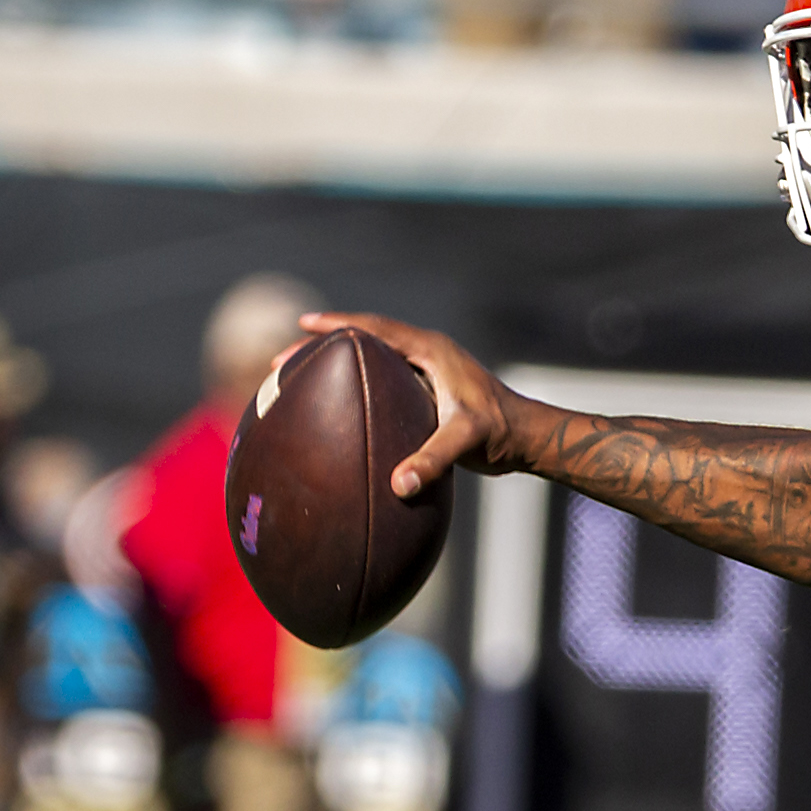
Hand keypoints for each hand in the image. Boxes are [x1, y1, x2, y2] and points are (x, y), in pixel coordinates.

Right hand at [300, 312, 529, 499]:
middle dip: (323, 346)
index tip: (303, 324)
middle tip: (283, 359)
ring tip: (298, 377)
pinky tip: (334, 404)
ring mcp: (426, 369)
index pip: (375, 329)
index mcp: (431, 350)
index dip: (338, 324)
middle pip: (364, 339)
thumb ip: (434, 460)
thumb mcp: (466, 441)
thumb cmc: (502, 433)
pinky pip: (382, 377)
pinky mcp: (427, 388)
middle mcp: (426, 353)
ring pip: (372, 357)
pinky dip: (355, 384)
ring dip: (336, 363)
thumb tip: (399, 486)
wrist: (527, 439)